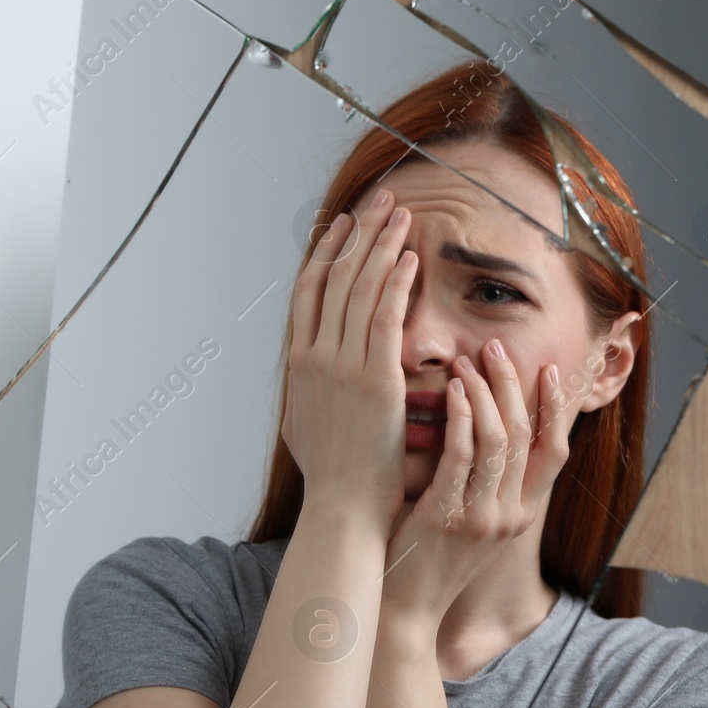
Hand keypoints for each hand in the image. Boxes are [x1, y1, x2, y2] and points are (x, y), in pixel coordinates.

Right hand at [281, 189, 417, 534]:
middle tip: (378, 201)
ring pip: (359, 290)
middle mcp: (314, 358)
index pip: (308, 292)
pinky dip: (396, 284)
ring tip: (400, 214)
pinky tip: (409, 258)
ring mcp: (341, 367)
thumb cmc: (332, 475)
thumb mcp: (306, 424)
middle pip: (334, 278)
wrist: (342, 507)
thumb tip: (308, 374)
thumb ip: (309, 390)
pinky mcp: (373, 380)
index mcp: (298, 365)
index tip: (342, 224)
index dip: (325, 252)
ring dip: (381, 246)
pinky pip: (384, 318)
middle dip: (358, 234)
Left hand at [380, 340, 576, 634]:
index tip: (548, 368)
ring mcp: (483, 517)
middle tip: (495, 347)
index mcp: (519, 514)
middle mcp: (510, 515)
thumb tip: (476, 427)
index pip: (555, 451)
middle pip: (527, 435)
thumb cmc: (423, 558)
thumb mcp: (466, 521)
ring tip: (469, 361)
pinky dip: (462, 418)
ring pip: (500, 440)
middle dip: (514, 385)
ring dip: (486, 393)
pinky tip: (453, 392)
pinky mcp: (449, 516)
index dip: (555, 407)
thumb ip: (477, 481)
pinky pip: (463, 456)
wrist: (401, 610)